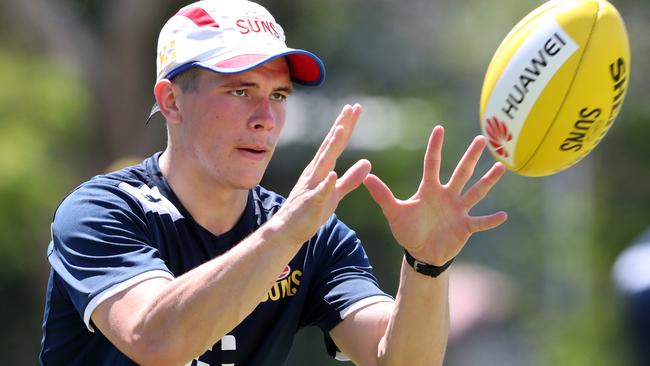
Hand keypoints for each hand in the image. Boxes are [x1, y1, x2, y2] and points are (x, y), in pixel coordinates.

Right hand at [273, 104, 370, 244]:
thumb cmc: (311, 211)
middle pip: (330, 146)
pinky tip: (332, 175)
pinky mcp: (310, 203)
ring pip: (323, 163)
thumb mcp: (336, 193)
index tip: (355, 108)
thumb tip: (367, 162)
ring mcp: (311, 186)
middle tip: (350, 107)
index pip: (337, 143)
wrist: (288, 230)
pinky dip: (325, 183)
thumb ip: (351, 178)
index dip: (347, 126)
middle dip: (340, 126)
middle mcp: (315, 172)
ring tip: (340, 130)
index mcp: (322, 169)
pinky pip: (319, 192)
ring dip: (331, 147)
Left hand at [363, 125, 506, 265]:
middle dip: (470, 157)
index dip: (435, 147)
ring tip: (501, 167)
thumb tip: (365, 177)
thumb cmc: (408, 231)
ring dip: (488, 180)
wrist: (421, 253)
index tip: (439, 128)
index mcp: (430, 189)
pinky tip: (504, 215)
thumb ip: (383, 195)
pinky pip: (480, 221)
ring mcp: (458, 210)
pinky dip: (491, 220)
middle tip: (481, 139)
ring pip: (476, 192)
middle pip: (461, 172)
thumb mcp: (394, 213)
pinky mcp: (465, 227)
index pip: (433, 164)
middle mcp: (447, 195)